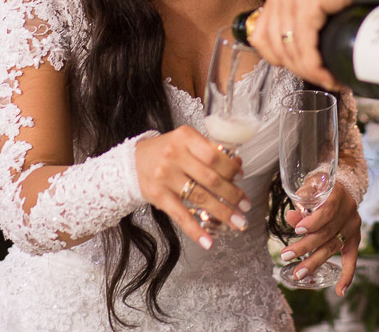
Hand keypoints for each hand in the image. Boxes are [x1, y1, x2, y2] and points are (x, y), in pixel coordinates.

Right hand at [135, 125, 247, 248]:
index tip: (241, 177)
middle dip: (232, 194)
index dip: (231, 169)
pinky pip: (180, 216)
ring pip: (200, 198)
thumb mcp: (187, 141)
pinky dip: (195, 230)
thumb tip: (238, 167)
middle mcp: (174, 156)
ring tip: (237, 222)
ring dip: (222, 212)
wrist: (132, 162)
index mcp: (185, 138)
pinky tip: (208, 241)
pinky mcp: (158, 196)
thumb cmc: (167, 151)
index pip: (214, 155)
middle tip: (246, 205)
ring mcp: (165, 177)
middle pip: (211, 178)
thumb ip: (210, 151)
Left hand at [250, 0, 352, 87]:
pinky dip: (315, 65)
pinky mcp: (307, 3)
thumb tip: (306, 50)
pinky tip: (328, 73)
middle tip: (323, 79)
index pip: (261, 39)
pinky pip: (305, 45)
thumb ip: (303, 17)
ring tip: (330, 80)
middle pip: (276, 49)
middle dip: (299, 71)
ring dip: (310, 72)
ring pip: (290, 51)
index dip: (280, 61)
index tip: (303, 70)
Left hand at [279, 182, 361, 296]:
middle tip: (285, 255)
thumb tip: (291, 217)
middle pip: (326, 233)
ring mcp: (352, 227)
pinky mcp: (354, 239)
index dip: (313, 221)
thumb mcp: (311, 187)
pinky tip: (340, 291)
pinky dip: (347, 275)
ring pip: (333, 247)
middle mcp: (348, 212)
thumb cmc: (322, 189)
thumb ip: (302, 203)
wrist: (344, 189)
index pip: (327, 211)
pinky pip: (352, 259)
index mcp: (338, 196)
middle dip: (305, 246)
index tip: (298, 230)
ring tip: (298, 274)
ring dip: (315, 262)